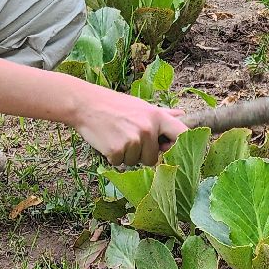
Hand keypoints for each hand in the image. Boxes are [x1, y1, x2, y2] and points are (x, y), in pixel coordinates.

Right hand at [72, 85, 189, 166]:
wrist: (86, 105)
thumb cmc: (115, 105)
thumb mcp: (141, 106)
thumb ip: (162, 114)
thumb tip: (182, 114)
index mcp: (157, 117)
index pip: (182, 135)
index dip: (182, 147)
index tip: (176, 154)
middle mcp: (148, 129)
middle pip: (153, 158)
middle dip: (142, 154)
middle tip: (129, 137)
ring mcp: (133, 140)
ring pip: (136, 162)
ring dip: (127, 155)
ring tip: (117, 136)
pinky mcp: (117, 151)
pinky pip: (120, 163)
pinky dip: (114, 157)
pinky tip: (108, 141)